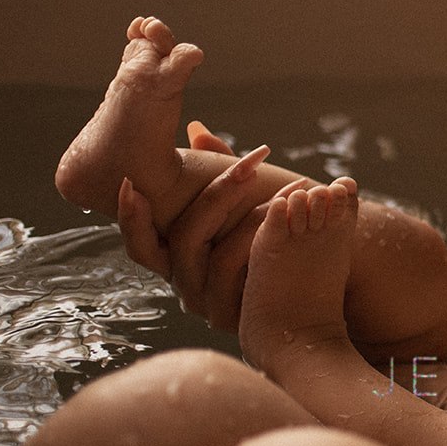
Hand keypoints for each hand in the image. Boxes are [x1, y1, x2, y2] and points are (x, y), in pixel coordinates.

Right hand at [116, 122, 307, 332]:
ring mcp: (208, 304)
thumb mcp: (247, 204)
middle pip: (184, 238)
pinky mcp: (233, 316)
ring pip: (213, 254)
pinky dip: (258, 236)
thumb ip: (220, 171)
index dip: (131, 218)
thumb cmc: (278, 241)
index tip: (129, 182)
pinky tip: (285, 217)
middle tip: (249, 166)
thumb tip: (196, 129)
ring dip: (247, 214)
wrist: (317, 296)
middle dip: (217, 195)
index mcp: (179, 260)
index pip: (142, 244)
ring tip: (287, 191)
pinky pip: (234, 269)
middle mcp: (186, 285)